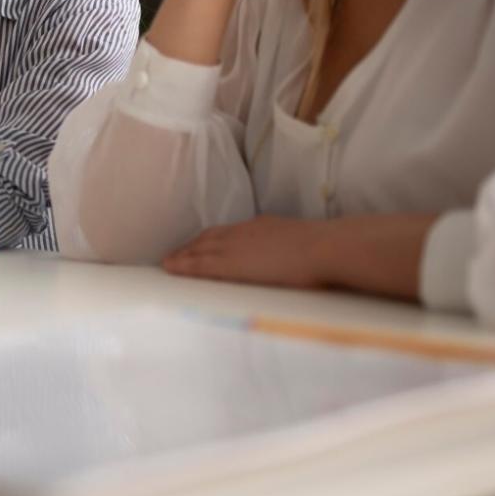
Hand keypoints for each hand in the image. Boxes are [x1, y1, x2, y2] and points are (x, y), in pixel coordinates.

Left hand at [163, 214, 436, 300]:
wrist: (325, 249)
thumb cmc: (324, 248)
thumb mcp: (300, 240)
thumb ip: (289, 247)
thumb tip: (292, 255)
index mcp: (262, 227)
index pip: (228, 232)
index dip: (210, 239)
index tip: (199, 245)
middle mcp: (243, 233)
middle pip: (208, 238)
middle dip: (191, 247)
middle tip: (175, 255)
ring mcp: (235, 247)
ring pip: (200, 250)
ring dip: (183, 255)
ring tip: (169, 263)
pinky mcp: (231, 265)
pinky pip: (200, 264)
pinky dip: (185, 265)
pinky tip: (172, 268)